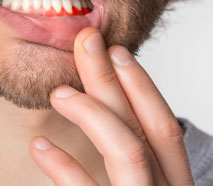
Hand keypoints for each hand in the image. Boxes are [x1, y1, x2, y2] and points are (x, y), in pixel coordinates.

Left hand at [29, 27, 193, 185]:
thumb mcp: (139, 184)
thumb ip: (130, 155)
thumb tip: (102, 103)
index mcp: (173, 180)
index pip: (165, 127)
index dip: (142, 85)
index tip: (117, 51)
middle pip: (143, 127)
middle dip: (112, 79)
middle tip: (86, 42)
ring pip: (127, 149)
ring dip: (92, 111)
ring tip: (58, 93)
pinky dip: (62, 164)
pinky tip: (39, 146)